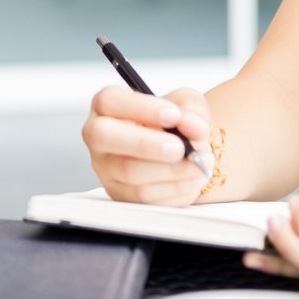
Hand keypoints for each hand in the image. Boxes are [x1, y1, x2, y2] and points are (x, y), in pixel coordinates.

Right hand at [82, 85, 214, 204]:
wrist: (182, 151)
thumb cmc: (175, 122)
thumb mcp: (187, 104)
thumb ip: (191, 108)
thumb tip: (192, 125)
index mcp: (108, 105)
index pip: (109, 101)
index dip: (141, 108)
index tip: (174, 115)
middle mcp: (99, 136)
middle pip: (104, 136)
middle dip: (145, 143)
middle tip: (179, 148)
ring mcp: (106, 168)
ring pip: (130, 172)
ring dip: (171, 170)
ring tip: (199, 163)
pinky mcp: (120, 194)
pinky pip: (145, 197)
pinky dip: (175, 188)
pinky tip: (192, 178)